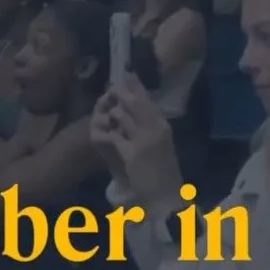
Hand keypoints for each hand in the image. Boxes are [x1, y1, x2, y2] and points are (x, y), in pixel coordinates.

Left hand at [91, 75, 182, 206]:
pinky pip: (114, 136)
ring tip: (105, 112)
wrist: (168, 195)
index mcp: (163, 126)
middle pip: (135, 102)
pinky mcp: (132, 153)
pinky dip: (106, 134)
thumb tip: (141, 112)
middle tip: (110, 87)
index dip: (136, 86)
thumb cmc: (164, 171)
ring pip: (123, 116)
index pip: (148, 99)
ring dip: (112, 113)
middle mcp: (156, 128)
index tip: (127, 74)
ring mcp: (144, 140)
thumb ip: (152, 127)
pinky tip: (101, 134)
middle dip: (121, 93)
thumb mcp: (162, 144)